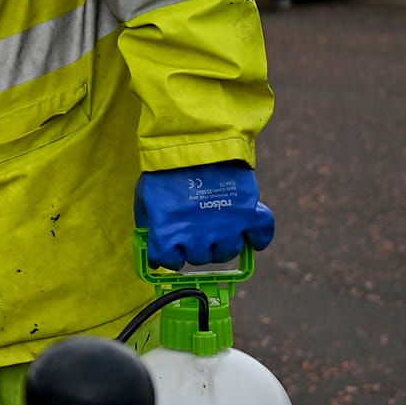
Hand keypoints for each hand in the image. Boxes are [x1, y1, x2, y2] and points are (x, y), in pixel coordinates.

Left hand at [137, 161, 274, 268]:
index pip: (170, 263)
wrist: (194, 141)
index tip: (172, 247)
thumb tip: (153, 246)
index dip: (170, 255)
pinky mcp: (248, 214)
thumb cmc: (165, 169)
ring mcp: (225, 228)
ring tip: (217, 223)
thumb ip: (149, 224)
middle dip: (196, 246)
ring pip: (226, 252)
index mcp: (169, 235)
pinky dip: (258, 238)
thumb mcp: (144, 197)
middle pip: (200, 258)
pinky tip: (251, 237)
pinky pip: (260, 235)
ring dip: (222, 242)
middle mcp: (197, 238)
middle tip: (195, 227)